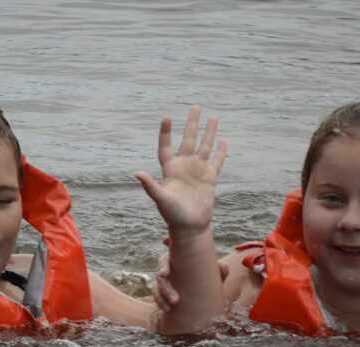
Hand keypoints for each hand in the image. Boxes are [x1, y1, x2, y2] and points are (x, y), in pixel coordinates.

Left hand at [135, 105, 226, 232]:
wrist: (190, 227)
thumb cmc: (172, 215)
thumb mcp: (160, 199)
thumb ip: (150, 185)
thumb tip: (136, 172)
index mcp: (170, 170)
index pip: (166, 147)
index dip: (166, 133)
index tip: (167, 117)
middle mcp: (184, 167)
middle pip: (188, 140)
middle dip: (191, 123)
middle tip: (195, 106)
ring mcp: (198, 171)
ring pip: (204, 147)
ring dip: (208, 132)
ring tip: (213, 117)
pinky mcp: (210, 179)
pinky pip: (216, 161)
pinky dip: (220, 151)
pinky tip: (223, 140)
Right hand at [152, 243, 229, 311]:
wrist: (202, 301)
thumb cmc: (209, 283)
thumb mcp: (217, 277)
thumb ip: (221, 270)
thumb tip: (220, 264)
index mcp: (182, 257)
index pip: (174, 246)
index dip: (169, 241)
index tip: (165, 241)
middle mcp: (171, 265)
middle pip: (162, 263)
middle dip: (162, 269)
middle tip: (165, 275)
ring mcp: (164, 278)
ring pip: (158, 281)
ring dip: (164, 291)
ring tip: (174, 302)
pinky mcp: (160, 291)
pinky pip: (156, 294)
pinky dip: (160, 301)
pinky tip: (168, 309)